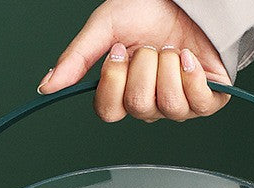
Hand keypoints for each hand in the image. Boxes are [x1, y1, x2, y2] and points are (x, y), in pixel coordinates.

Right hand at [37, 0, 230, 121]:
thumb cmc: (149, 10)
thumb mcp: (106, 27)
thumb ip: (76, 59)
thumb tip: (46, 87)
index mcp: (123, 91)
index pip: (108, 111)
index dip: (113, 82)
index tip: (119, 51)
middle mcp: (149, 104)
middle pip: (138, 106)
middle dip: (144, 67)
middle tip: (151, 47)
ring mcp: (179, 106)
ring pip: (168, 106)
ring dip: (168, 68)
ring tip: (171, 50)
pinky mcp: (207, 101)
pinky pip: (198, 104)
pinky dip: (192, 75)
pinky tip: (188, 57)